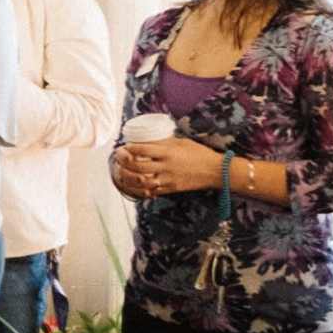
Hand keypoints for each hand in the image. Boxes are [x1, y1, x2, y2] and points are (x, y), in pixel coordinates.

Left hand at [111, 136, 226, 197]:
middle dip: (123, 163)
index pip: (141, 150)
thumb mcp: (181, 142)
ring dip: (128, 178)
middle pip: (137, 166)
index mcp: (168, 152)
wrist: (215, 171)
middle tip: (118, 158)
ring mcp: (168, 179)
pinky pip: (151, 191)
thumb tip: (146, 141)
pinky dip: (140, 189)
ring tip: (121, 172)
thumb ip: (163, 142)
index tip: (123, 147)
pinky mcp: (171, 189)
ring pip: (141, 181)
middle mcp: (166, 166)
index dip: (128, 149)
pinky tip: (134, 184)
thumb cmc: (199, 153)